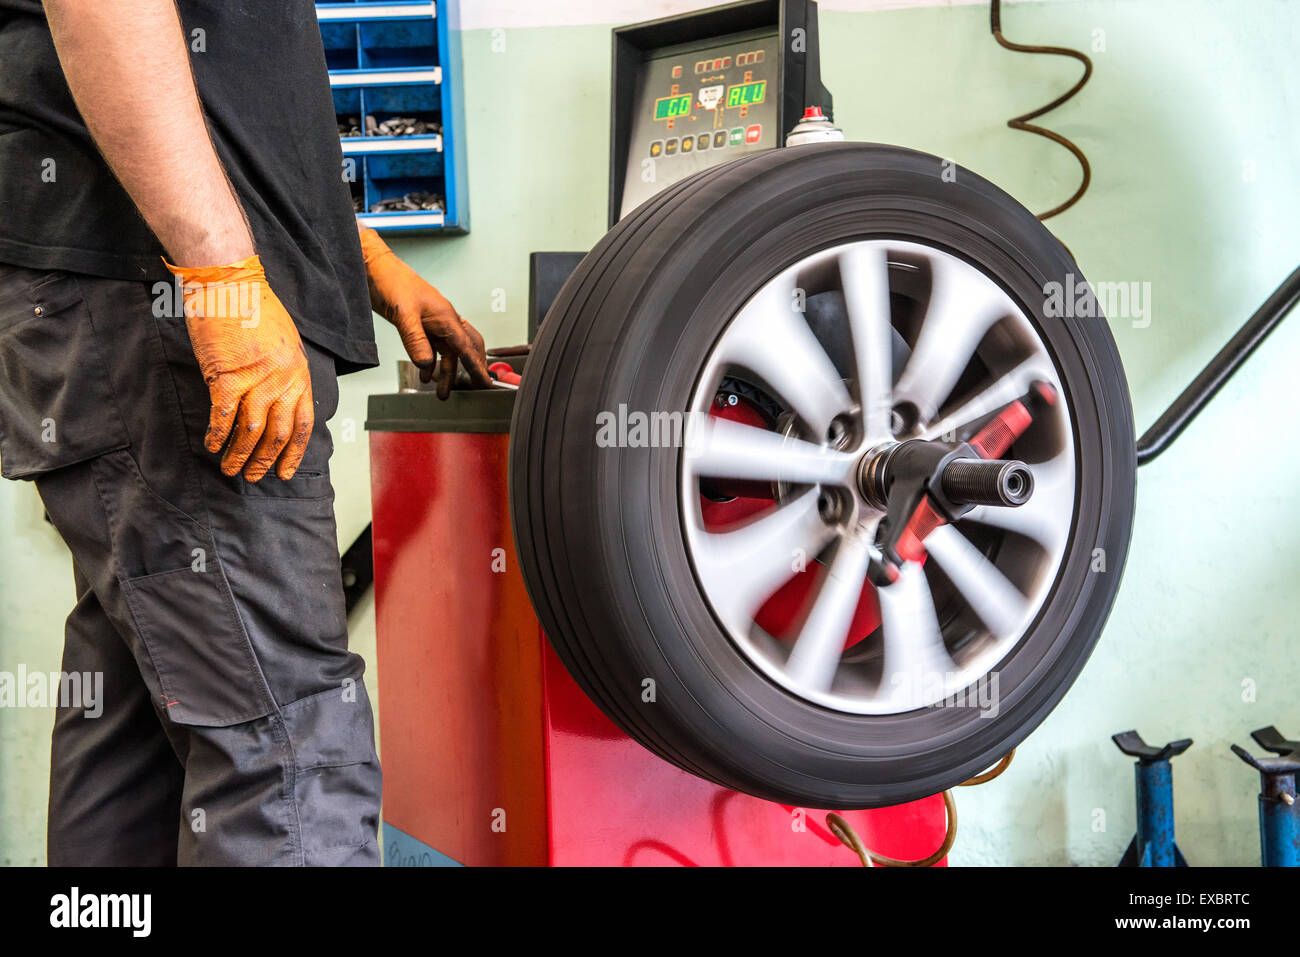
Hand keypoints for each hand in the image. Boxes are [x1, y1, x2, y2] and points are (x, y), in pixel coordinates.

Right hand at [164, 254, 313, 481]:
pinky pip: (224, 415)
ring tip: (229, 469)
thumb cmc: (254, 307)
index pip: (303, 423)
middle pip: (278, 433)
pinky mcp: (228, 375)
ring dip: (240, 454)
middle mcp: (283, 379)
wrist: (231, 282)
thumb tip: (277, 399)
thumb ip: (285, 372)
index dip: (293, 452)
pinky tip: (211, 445)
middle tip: (254, 476)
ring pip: (252, 431)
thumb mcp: (285, 342)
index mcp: (299, 373)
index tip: (284, 470)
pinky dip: (217, 434)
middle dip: (265, 460)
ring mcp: (257, 379)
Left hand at [358, 226, 490, 399]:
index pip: (466, 347)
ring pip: (447, 352)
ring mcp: (432, 322)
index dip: (477, 366)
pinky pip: (432, 348)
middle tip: (475, 387)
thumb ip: (416, 340)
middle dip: (471, 369)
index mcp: (445, 316)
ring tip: (443, 392)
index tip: (486, 382)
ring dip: (446, 372)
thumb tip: (427, 364)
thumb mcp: (403, 313)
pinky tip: (425, 375)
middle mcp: (443, 320)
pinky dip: (431, 364)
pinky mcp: (420, 325)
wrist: (374, 268)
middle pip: (466, 348)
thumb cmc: (391, 281)